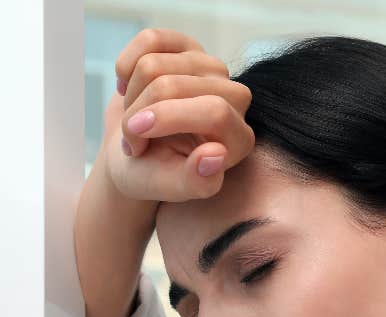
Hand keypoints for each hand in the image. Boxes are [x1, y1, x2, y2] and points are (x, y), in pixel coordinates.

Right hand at [104, 27, 254, 201]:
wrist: (135, 150)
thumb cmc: (154, 172)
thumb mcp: (170, 186)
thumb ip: (196, 180)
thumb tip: (217, 154)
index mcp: (238, 139)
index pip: (214, 111)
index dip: (167, 118)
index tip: (135, 138)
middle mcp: (235, 100)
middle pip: (176, 86)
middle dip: (140, 111)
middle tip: (132, 137)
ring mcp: (213, 69)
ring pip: (155, 65)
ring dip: (132, 95)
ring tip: (135, 118)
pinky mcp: (188, 47)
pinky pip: (149, 40)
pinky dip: (127, 67)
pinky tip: (131, 89)